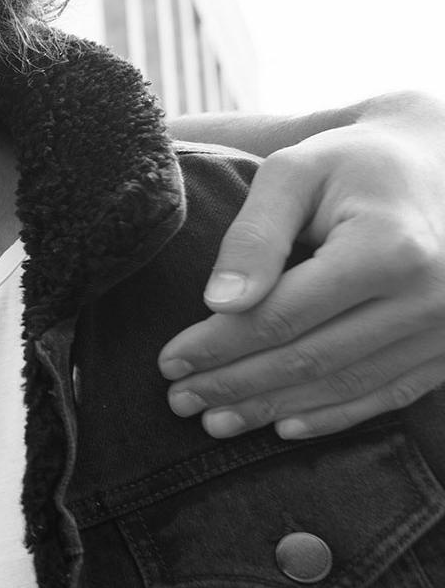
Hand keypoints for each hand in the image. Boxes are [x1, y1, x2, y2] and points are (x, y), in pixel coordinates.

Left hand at [160, 92, 444, 438]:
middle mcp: (430, 296)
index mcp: (388, 248)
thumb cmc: (352, 164)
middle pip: (312, 357)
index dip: (220, 345)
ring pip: (346, 385)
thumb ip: (255, 234)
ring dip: (275, 409)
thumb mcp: (295, 173)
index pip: (283, 315)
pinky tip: (283, 426)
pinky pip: (390, 394)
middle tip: (179, 400)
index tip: (169, 362)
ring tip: (215, 421)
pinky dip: (333, 416)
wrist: (438, 162)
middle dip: (236, 384)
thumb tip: (220, 302)